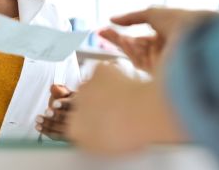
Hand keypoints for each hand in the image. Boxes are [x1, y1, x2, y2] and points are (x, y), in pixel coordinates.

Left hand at [36, 84, 73, 140]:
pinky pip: (56, 135)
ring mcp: (73, 129)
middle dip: (56, 115)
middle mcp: (78, 117)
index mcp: (80, 104)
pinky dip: (46, 131)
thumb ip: (59, 91)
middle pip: (68, 118)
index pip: (74, 104)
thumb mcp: (67, 94)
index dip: (64, 104)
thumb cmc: (71, 103)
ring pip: (61, 128)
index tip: (55, 104)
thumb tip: (54, 87)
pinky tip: (38, 127)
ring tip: (38, 118)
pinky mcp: (67, 136)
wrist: (76, 115)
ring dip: (48, 123)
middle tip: (47, 111)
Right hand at [66, 64, 185, 153]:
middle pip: (81, 104)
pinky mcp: (98, 70)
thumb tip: (99, 136)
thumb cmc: (130, 134)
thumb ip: (96, 140)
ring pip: (90, 86)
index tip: (104, 123)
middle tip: (115, 109)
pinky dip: (112, 74)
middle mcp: (75, 107)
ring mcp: (85, 87)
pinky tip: (124, 82)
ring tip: (123, 96)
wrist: (142, 113)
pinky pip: (102, 71)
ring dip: (101, 89)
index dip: (91, 123)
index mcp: (76, 130)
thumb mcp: (108, 148)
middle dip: (94, 105)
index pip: (76, 125)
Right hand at [99, 7, 217, 72]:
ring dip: (120, 44)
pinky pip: (138, 62)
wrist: (199, 37)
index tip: (108, 27)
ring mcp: (160, 64)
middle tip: (100, 33)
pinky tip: (120, 41)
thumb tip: (112, 19)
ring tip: (104, 33)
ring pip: (134, 56)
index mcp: (166, 38)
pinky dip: (128, 52)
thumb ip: (131, 18)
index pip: (141, 40)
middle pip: (134, 48)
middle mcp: (163, 53)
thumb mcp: (154, 14)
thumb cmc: (181, 22)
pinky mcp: (158, 74)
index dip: (124, 35)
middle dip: (117, 40)